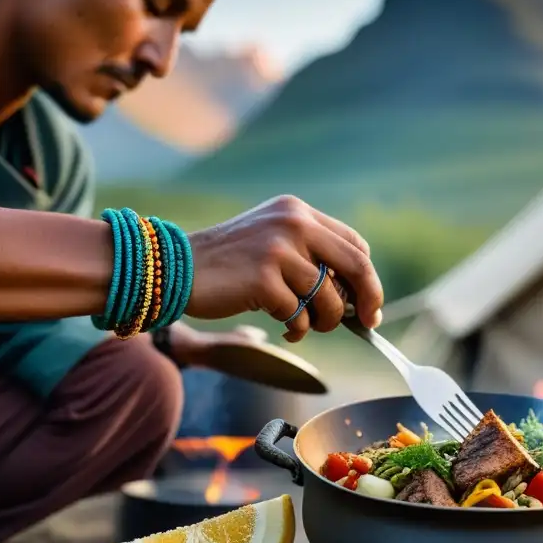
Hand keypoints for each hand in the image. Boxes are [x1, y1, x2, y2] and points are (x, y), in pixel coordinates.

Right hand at [185, 195, 383, 341]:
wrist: (174, 267)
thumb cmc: (227, 265)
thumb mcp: (271, 242)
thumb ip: (309, 256)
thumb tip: (355, 296)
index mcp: (298, 212)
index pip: (354, 244)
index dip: (368, 278)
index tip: (369, 303)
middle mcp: (293, 224)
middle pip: (356, 266)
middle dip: (368, 301)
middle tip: (367, 323)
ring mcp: (278, 250)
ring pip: (330, 299)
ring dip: (324, 322)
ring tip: (306, 327)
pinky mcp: (263, 279)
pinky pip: (301, 316)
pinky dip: (298, 330)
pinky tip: (284, 329)